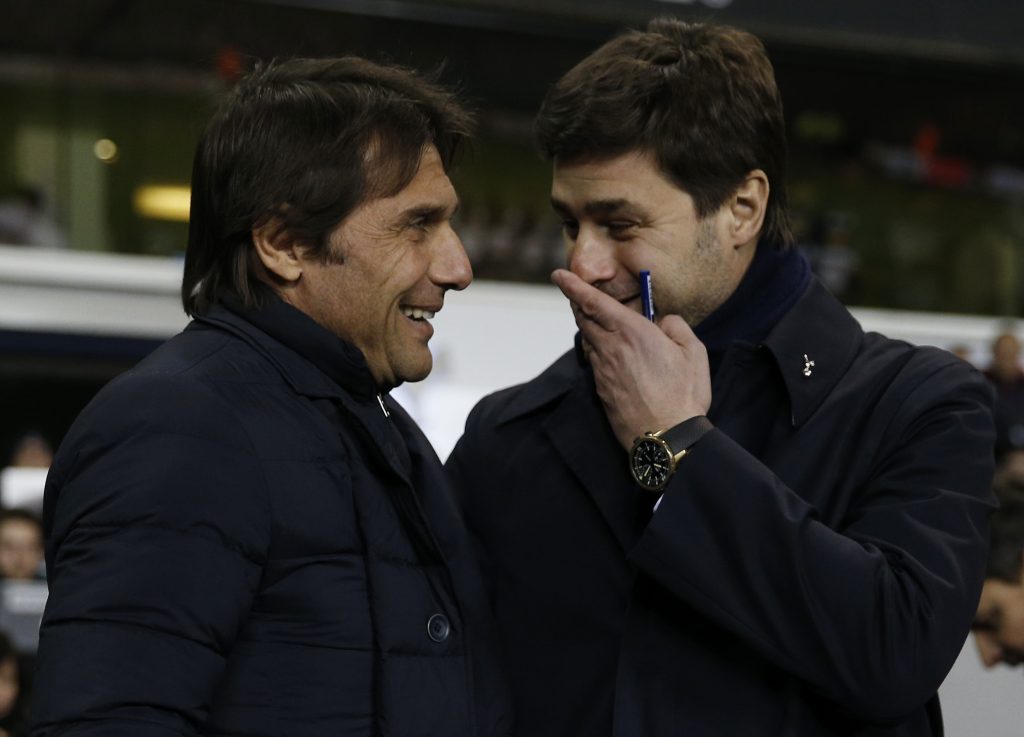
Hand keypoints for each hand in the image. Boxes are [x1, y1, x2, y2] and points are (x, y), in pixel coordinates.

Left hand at [552, 269, 711, 448]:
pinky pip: (596, 362)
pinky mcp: (601, 389)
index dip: (573, 286)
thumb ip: (675, 326)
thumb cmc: (683, 395)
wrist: (666, 438)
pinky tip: (613, 355)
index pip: (593, 302)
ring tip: (600, 323)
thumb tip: (662, 321)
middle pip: (584, 319)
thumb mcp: (693, 352)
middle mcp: (610, 348)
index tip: (559, 275)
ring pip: (589, 340)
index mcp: (631, 332)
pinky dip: (600, 351)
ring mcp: (603, 370)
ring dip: (591, 328)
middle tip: (578, 294)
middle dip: (579, 303)